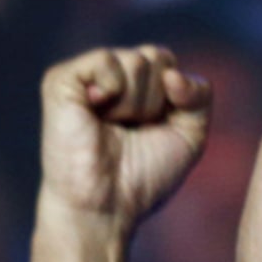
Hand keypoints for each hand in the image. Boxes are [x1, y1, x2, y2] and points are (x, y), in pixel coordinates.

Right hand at [38, 47, 211, 233]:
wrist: (107, 205)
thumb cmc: (145, 176)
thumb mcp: (191, 134)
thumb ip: (199, 95)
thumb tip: (171, 73)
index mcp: (138, 85)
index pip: (169, 62)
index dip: (176, 97)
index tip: (156, 128)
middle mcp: (111, 76)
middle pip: (158, 57)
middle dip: (156, 101)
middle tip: (131, 129)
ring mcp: (86, 76)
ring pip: (137, 60)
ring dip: (136, 104)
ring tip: (112, 126)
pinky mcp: (62, 81)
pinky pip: (106, 59)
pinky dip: (113, 89)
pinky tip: (96, 111)